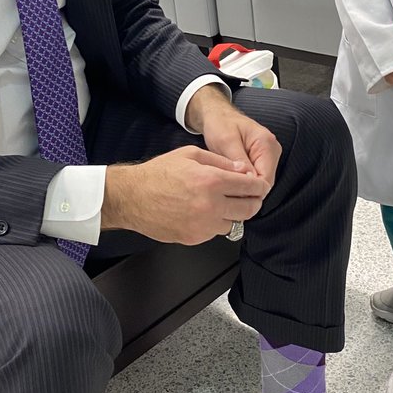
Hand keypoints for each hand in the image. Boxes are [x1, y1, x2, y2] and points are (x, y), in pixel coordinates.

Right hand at [101, 146, 271, 244]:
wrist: (132, 197)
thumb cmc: (159, 173)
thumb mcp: (191, 155)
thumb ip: (221, 161)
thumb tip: (243, 170)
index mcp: (212, 181)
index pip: (251, 186)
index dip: (259, 185)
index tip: (260, 185)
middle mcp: (211, 205)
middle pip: (249, 209)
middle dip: (254, 201)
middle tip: (250, 196)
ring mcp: (203, 225)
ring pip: (234, 223)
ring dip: (234, 214)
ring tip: (223, 203)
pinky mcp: (194, 238)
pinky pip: (215, 232)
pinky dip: (216, 223)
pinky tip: (205, 211)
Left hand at [186, 85, 280, 191]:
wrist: (218, 115)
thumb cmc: (220, 124)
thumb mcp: (226, 141)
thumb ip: (239, 160)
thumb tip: (249, 181)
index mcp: (266, 143)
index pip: (266, 178)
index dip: (250, 190)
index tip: (231, 194)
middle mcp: (272, 150)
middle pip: (265, 182)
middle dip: (247, 189)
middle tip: (225, 191)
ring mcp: (268, 155)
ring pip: (260, 182)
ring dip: (244, 186)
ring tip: (226, 184)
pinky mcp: (261, 160)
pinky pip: (256, 177)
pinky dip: (244, 181)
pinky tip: (230, 180)